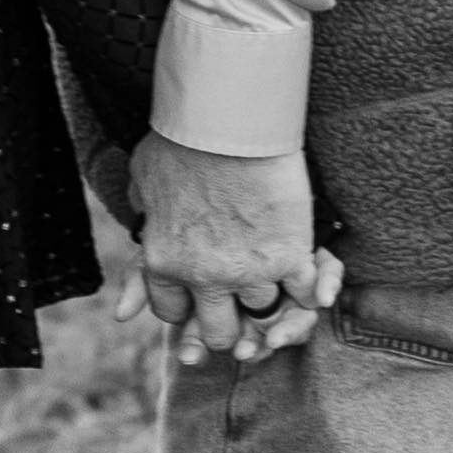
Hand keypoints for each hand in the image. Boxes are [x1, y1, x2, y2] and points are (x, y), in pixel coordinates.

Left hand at [116, 132, 338, 368]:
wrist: (225, 120)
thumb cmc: (181, 139)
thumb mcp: (144, 178)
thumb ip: (145, 213)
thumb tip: (142, 218)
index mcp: (163, 262)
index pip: (171, 313)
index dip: (187, 307)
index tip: (199, 295)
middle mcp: (203, 277)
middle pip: (219, 332)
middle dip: (229, 321)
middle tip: (241, 304)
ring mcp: (248, 272)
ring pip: (264, 317)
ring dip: (271, 300)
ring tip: (277, 282)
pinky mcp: (288, 256)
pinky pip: (305, 296)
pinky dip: (310, 290)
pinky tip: (306, 275)